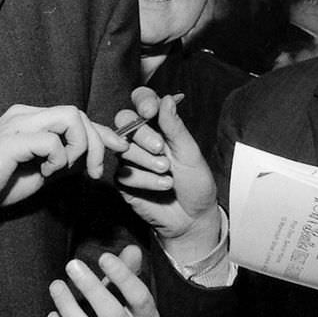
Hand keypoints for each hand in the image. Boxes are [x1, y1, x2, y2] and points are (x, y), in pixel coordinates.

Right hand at [0, 104, 122, 220]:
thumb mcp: (41, 173)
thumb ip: (64, 161)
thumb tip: (91, 157)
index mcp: (31, 119)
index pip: (76, 116)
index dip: (103, 132)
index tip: (119, 149)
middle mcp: (26, 114)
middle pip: (78, 113)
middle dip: (95, 143)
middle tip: (92, 173)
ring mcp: (18, 124)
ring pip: (70, 117)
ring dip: (78, 147)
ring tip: (63, 170)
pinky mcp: (12, 139)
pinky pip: (52, 140)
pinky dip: (58, 159)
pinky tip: (44, 174)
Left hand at [47, 244, 159, 316]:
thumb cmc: (121, 313)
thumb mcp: (128, 293)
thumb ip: (129, 271)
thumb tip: (132, 250)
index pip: (140, 299)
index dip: (123, 277)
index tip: (103, 257)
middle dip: (92, 289)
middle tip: (72, 266)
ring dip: (70, 310)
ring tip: (56, 286)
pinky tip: (52, 316)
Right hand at [114, 86, 221, 263]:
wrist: (193, 218)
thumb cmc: (195, 183)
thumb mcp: (190, 152)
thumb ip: (175, 127)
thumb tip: (166, 98)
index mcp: (158, 126)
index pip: (141, 101)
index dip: (142, 101)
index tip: (149, 110)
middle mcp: (140, 140)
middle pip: (124, 121)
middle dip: (142, 134)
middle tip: (160, 149)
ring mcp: (129, 160)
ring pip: (122, 148)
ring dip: (146, 160)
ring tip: (167, 172)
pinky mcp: (123, 181)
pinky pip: (122, 173)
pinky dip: (144, 180)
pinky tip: (162, 186)